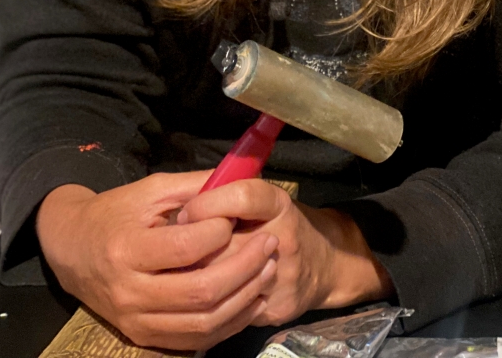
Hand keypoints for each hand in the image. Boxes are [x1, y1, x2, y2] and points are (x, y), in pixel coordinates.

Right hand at [36, 173, 278, 350]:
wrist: (72, 249)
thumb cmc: (114, 213)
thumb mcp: (150, 190)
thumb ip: (194, 187)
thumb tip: (239, 178)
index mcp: (127, 249)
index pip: (185, 248)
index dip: (218, 233)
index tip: (234, 217)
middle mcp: (129, 292)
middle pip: (200, 292)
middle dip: (244, 268)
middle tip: (269, 246)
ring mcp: (136, 321)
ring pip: (203, 323)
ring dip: (243, 299)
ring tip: (267, 272)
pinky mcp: (143, 337)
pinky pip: (194, 341)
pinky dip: (228, 324)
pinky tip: (249, 300)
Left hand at [178, 179, 392, 325]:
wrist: (324, 264)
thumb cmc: (280, 223)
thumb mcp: (262, 198)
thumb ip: (228, 194)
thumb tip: (185, 203)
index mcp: (278, 203)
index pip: (242, 197)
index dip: (207, 204)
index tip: (187, 212)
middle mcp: (284, 237)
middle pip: (225, 243)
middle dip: (193, 247)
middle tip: (177, 247)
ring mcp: (282, 276)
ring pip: (223, 280)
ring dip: (197, 276)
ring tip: (187, 269)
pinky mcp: (276, 308)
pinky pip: (231, 308)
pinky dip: (213, 302)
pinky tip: (206, 294)